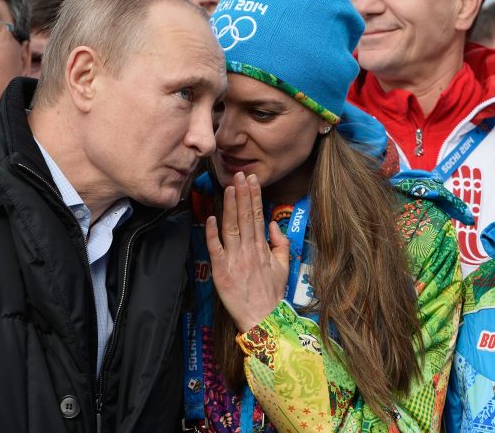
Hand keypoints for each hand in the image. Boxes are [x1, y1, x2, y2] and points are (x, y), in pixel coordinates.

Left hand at [206, 172, 289, 332]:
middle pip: (245, 217)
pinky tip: (211, 218)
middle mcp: (250, 251)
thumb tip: (272, 224)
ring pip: (232, 228)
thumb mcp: (283, 267)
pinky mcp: (221, 272)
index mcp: (263, 249)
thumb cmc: (272, 295)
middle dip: (243, 194)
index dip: (254, 197)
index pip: (258, 216)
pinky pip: (216, 249)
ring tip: (229, 187)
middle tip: (241, 174)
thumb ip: (280, 243)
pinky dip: (212, 234)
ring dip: (230, 206)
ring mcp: (235, 261)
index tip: (252, 180)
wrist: (263, 320)